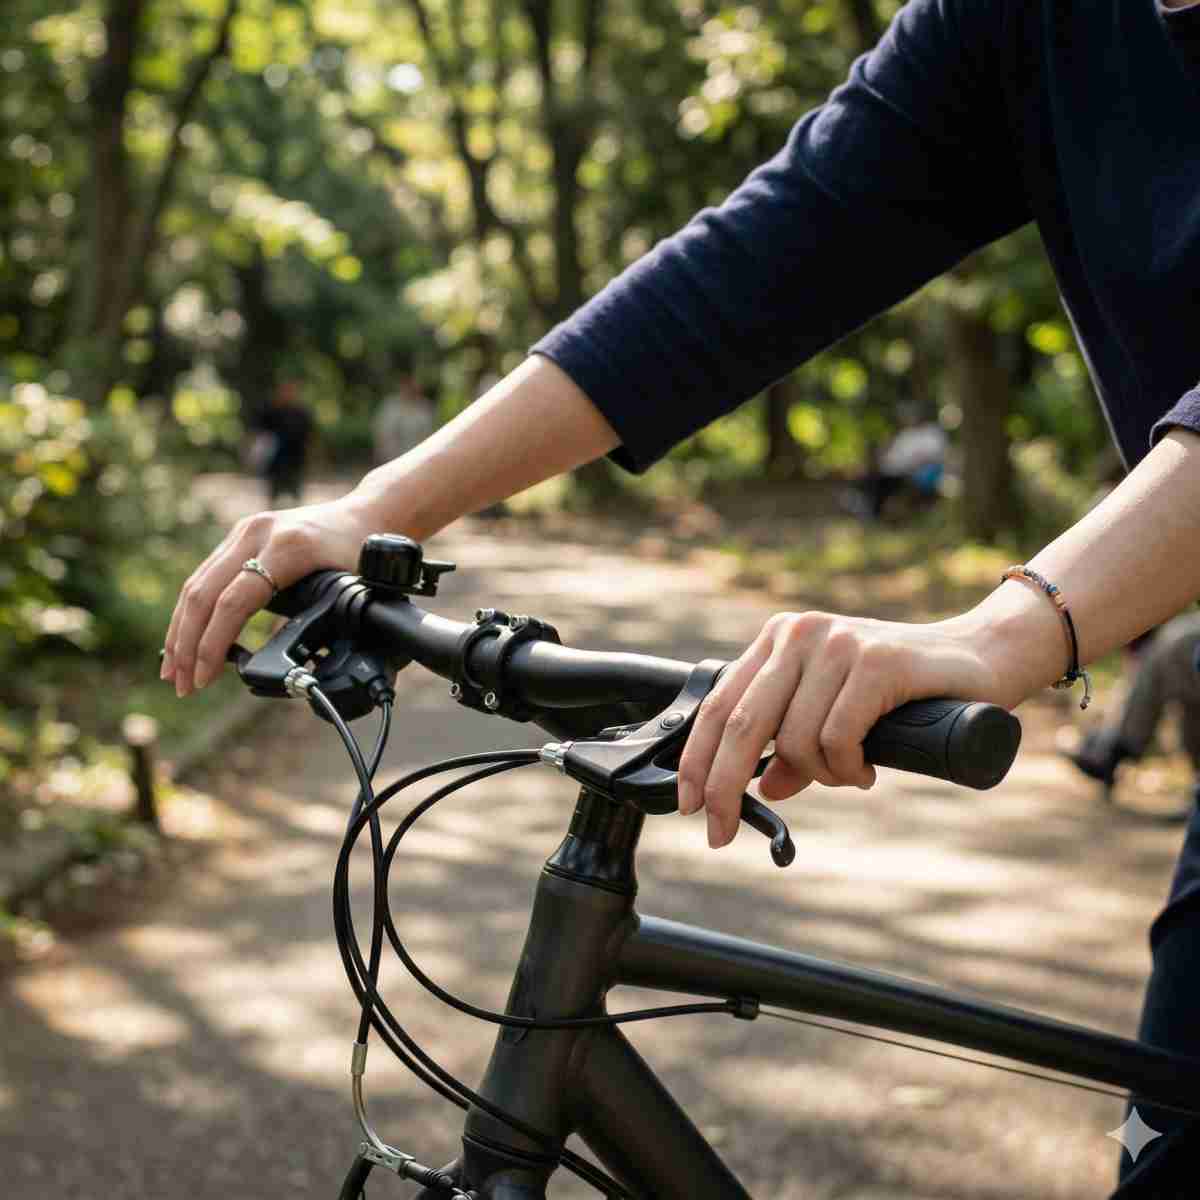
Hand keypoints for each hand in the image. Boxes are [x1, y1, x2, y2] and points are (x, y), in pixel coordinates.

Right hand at [161, 493, 382, 696]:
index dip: (214, 644)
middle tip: (182, 685)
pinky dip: (192, 612)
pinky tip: (185, 639)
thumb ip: (319, 620)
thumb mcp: (350, 589)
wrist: (367, 513)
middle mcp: (257, 533)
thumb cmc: (364, 554)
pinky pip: (205, 577)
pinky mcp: (239, 537)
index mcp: (287, 547)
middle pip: (203, 593)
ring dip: (180, 632)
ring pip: (197, 584)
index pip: (233, 601)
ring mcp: (245, 532)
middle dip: (187, 645)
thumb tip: (284, 661)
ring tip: (174, 672)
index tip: (206, 677)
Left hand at [675, 610, 1008, 848]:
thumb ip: (794, 744)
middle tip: (720, 830)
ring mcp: (837, 643)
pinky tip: (867, 768)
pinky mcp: (875, 661)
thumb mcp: (833, 716)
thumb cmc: (903, 690)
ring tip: (850, 773)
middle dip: (724, 787)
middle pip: (740, 724)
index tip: (689, 804)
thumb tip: (766, 787)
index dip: (696, 758)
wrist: (981, 657)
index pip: (718, 704)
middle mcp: (800, 634)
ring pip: (794, 741)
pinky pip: (837, 738)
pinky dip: (848, 768)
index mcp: (778, 641)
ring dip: (818, 778)